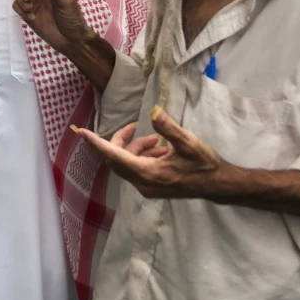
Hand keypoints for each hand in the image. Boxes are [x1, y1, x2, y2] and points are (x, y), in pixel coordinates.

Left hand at [72, 106, 223, 198]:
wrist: (217, 185)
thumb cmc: (204, 164)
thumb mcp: (188, 143)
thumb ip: (168, 128)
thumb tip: (153, 111)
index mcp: (148, 173)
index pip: (115, 156)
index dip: (97, 144)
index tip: (82, 133)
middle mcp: (142, 183)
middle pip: (118, 159)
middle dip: (121, 140)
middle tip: (134, 125)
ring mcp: (146, 187)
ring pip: (128, 163)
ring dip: (136, 147)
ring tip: (157, 138)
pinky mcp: (152, 187)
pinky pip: (137, 168)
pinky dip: (143, 155)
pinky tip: (160, 148)